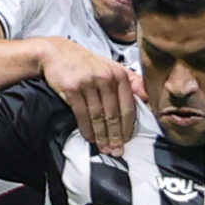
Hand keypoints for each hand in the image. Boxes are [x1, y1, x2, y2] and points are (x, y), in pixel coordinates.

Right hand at [40, 40, 133, 155]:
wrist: (56, 53)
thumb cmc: (86, 63)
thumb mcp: (111, 66)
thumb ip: (131, 81)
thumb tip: (148, 98)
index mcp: (119, 74)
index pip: (128, 106)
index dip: (128, 126)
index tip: (127, 141)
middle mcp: (105, 78)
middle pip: (113, 114)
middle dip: (115, 136)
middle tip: (116, 152)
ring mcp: (88, 83)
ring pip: (98, 116)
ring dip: (101, 136)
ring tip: (104, 149)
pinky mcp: (72, 88)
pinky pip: (81, 114)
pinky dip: (86, 129)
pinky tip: (90, 138)